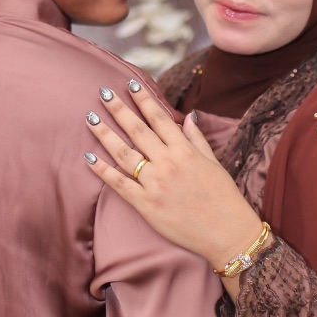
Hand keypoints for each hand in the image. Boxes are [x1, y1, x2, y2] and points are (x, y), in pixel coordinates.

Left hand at [83, 82, 263, 274]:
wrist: (227, 233)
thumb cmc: (224, 197)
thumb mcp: (214, 163)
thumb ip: (197, 139)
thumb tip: (188, 116)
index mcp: (184, 151)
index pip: (159, 118)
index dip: (143, 99)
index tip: (130, 84)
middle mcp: (167, 163)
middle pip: (137, 130)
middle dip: (118, 110)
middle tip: (103, 93)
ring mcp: (155, 184)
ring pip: (124, 153)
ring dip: (105, 134)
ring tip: (90, 118)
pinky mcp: (146, 205)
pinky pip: (119, 184)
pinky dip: (103, 170)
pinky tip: (89, 157)